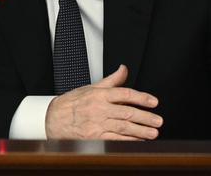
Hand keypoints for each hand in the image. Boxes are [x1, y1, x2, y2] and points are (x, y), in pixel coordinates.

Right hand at [45, 64, 162, 139]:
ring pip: (123, 127)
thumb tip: (124, 69)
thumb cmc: (72, 103)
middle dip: (145, 117)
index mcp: (100, 95)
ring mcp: (97, 124)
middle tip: (158, 120)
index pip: (125, 94)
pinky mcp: (94, 137)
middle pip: (127, 112)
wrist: (53, 118)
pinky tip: (138, 141)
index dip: (141, 98)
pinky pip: (115, 139)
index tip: (153, 102)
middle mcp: (99, 109)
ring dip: (140, 131)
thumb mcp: (92, 87)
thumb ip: (112, 80)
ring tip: (153, 132)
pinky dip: (128, 140)